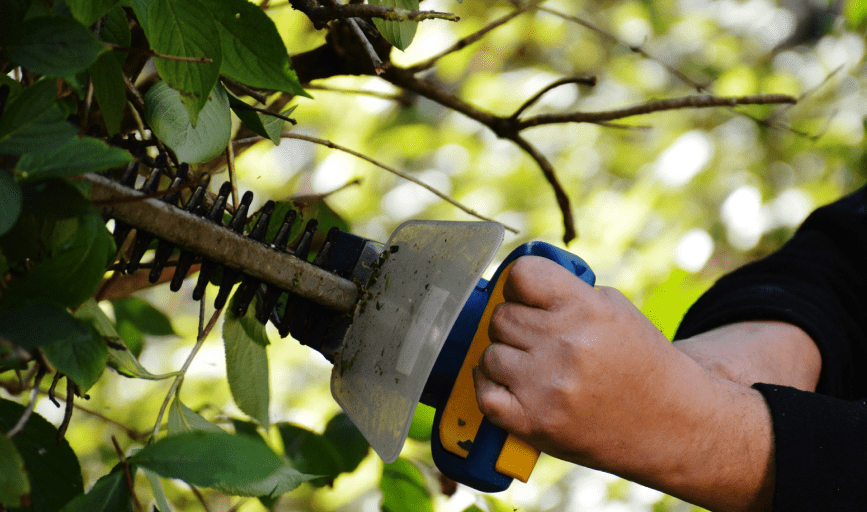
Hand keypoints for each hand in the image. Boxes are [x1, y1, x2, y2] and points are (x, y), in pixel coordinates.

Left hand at [472, 256, 774, 511]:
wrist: (672, 423)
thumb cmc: (640, 362)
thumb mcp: (615, 309)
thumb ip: (566, 291)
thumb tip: (512, 282)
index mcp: (586, 309)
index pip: (520, 275)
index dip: (518, 284)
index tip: (525, 296)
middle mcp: (565, 345)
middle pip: (501, 316)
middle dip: (515, 325)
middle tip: (537, 339)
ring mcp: (547, 386)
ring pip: (490, 354)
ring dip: (505, 359)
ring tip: (534, 368)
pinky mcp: (534, 423)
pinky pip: (485, 394)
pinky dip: (492, 389)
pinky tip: (512, 387)